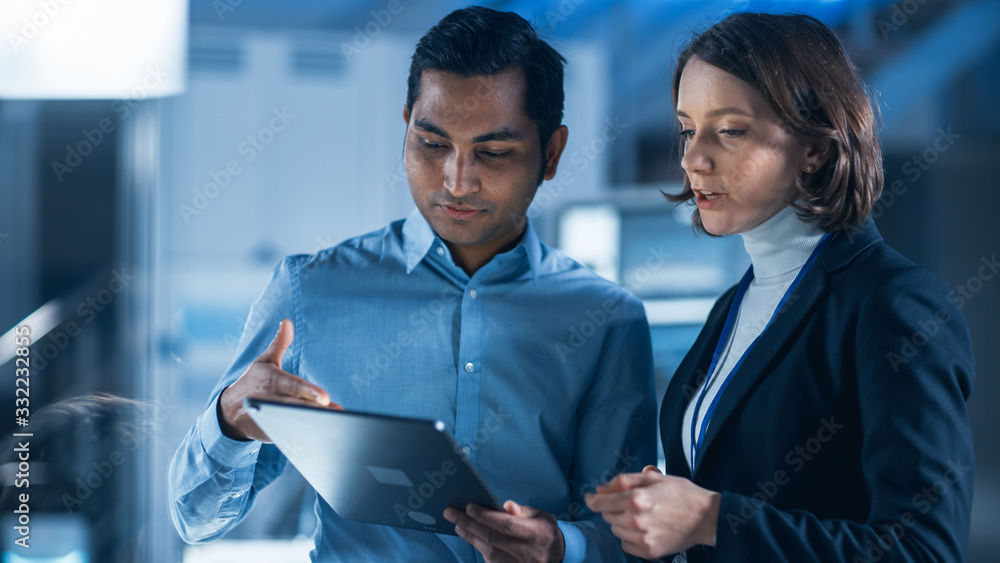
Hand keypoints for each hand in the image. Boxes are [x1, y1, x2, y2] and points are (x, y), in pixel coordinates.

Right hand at [218, 319, 341, 441]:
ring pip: (296, 422)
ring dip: (315, 423)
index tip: (325, 397)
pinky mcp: (273, 433)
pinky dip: (306, 436)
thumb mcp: (264, 361)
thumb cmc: (254, 381)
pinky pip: (292, 435)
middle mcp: (271, 400)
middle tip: (337, 411)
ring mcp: (272, 419)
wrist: (230, 412)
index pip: (293, 386)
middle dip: (317, 410)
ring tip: (335, 422)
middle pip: (298, 406)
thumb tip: (287, 321)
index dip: (309, 392)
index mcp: (272, 381)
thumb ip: (279, 343)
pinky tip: (324, 434)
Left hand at [444, 501, 564, 562]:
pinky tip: (469, 537)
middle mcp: (531, 553)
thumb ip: (522, 511)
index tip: (469, 506)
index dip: (487, 516)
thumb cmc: (546, 532)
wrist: (560, 557)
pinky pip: (492, 562)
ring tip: (458, 524)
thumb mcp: (542, 516)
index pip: (508, 525)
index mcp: (540, 534)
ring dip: (471, 537)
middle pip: (494, 539)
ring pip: (490, 552)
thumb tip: (505, 505)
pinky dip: (480, 549)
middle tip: (451, 513)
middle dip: (470, 524)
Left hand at [584, 465, 720, 559]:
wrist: (705, 517)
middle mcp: (636, 520)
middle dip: (613, 508)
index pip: (600, 503)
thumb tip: (600, 489)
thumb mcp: (653, 478)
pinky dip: (630, 537)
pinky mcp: (649, 552)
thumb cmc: (681, 493)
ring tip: (641, 516)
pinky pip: (626, 545)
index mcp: (636, 499)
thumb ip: (623, 481)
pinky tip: (644, 529)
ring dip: (622, 523)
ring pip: (615, 531)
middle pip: (607, 516)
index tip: (591, 498)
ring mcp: (642, 538)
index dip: (592, 500)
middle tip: (630, 503)